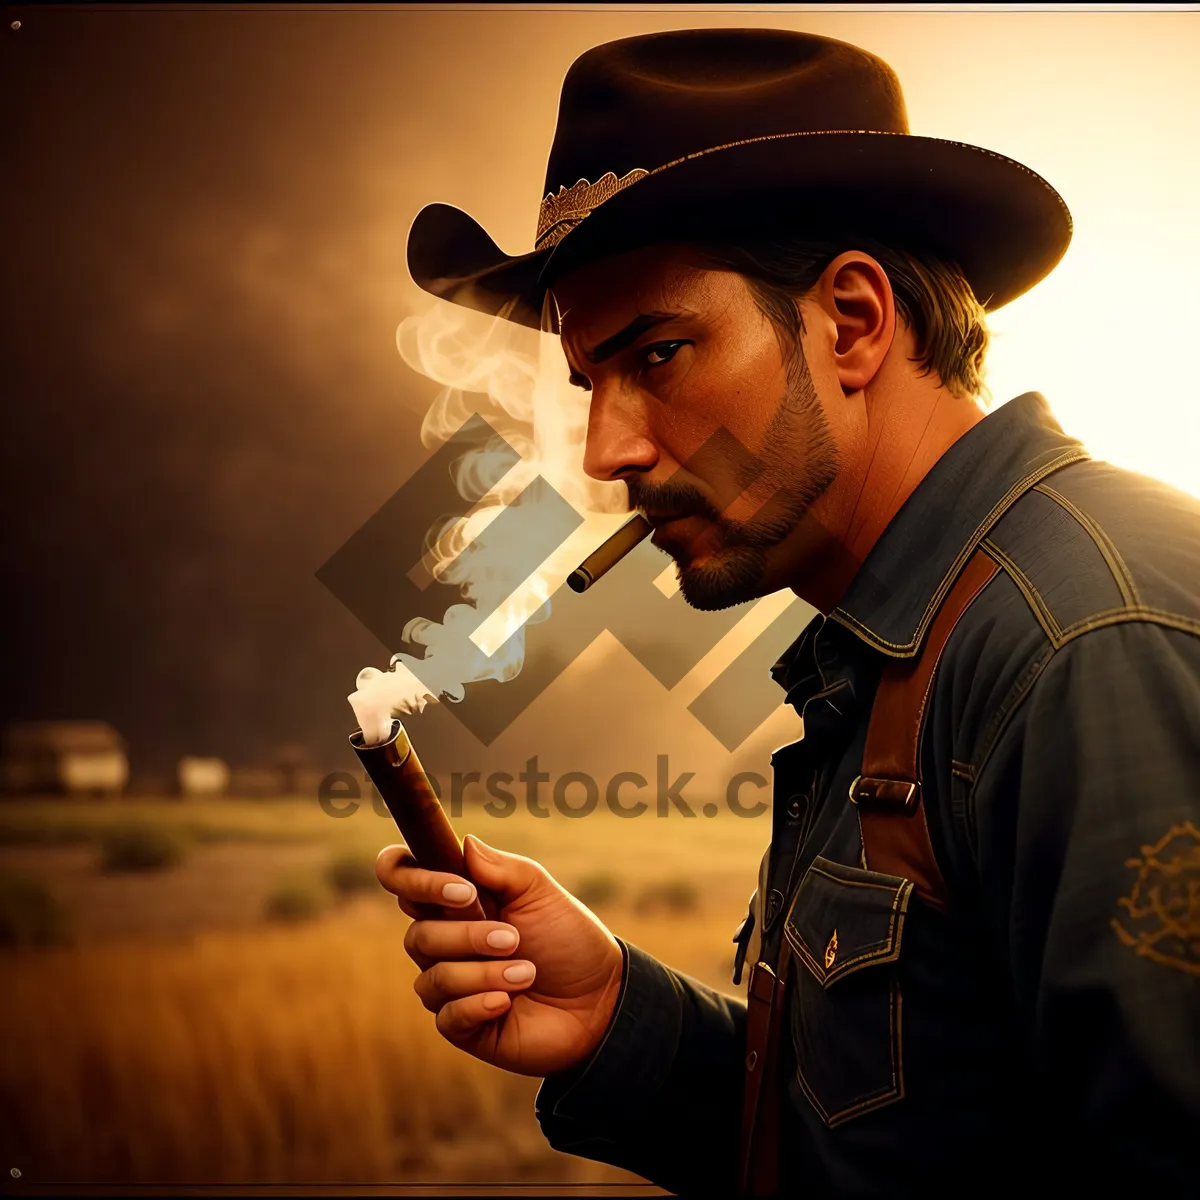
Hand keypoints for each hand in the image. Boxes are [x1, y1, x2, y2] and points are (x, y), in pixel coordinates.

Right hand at [376, 834, 623, 1077]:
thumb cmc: (568, 938)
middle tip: (513, 938)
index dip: (413, 880)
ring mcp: (450, 984)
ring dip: (484, 973)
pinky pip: (446, 1016)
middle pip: (417, 935)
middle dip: (468, 936)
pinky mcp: (461, 1025)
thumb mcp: (540, 892)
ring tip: (527, 973)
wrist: (600, 998)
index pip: (401, 877)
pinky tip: (507, 1001)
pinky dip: (479, 1003)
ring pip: (433, 976)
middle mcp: (444, 940)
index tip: (461, 891)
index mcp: (455, 900)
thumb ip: (501, 868)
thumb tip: (464, 843)